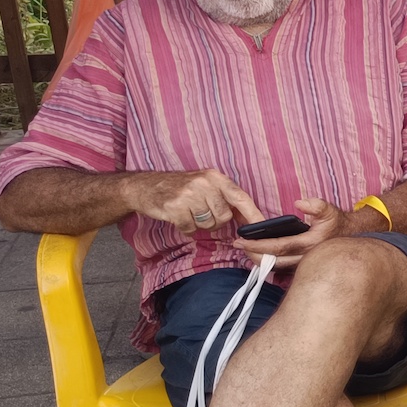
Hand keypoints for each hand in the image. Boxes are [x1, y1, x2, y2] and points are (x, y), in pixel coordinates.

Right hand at [129, 169, 263, 235]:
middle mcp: (204, 183)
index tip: (262, 228)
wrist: (144, 186)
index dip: (253, 215)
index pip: (241, 198)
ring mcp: (189, 194)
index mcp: (216, 177)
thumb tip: (250, 220)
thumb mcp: (205, 185)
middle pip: (224, 217)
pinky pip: (190, 229)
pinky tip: (178, 217)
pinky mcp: (175, 207)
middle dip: (214, 221)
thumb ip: (226, 199)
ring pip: (208, 224)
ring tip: (188, 212)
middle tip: (200, 212)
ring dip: (199, 224)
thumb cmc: (180, 188)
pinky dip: (186, 228)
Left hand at [236, 197, 352, 270]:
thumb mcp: (330, 211)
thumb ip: (316, 205)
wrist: (352, 239)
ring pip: (277, 267)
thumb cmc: (338, 224)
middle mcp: (305, 258)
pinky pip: (282, 268)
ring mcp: (304, 264)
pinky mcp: (302, 266)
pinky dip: (269, 263)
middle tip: (238, 247)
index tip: (241, 241)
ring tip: (246, 251)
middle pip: (273, 262)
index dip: (258, 245)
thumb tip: (299, 203)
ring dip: (259, 261)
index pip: (278, 246)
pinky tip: (260, 256)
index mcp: (310, 243)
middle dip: (253, 255)